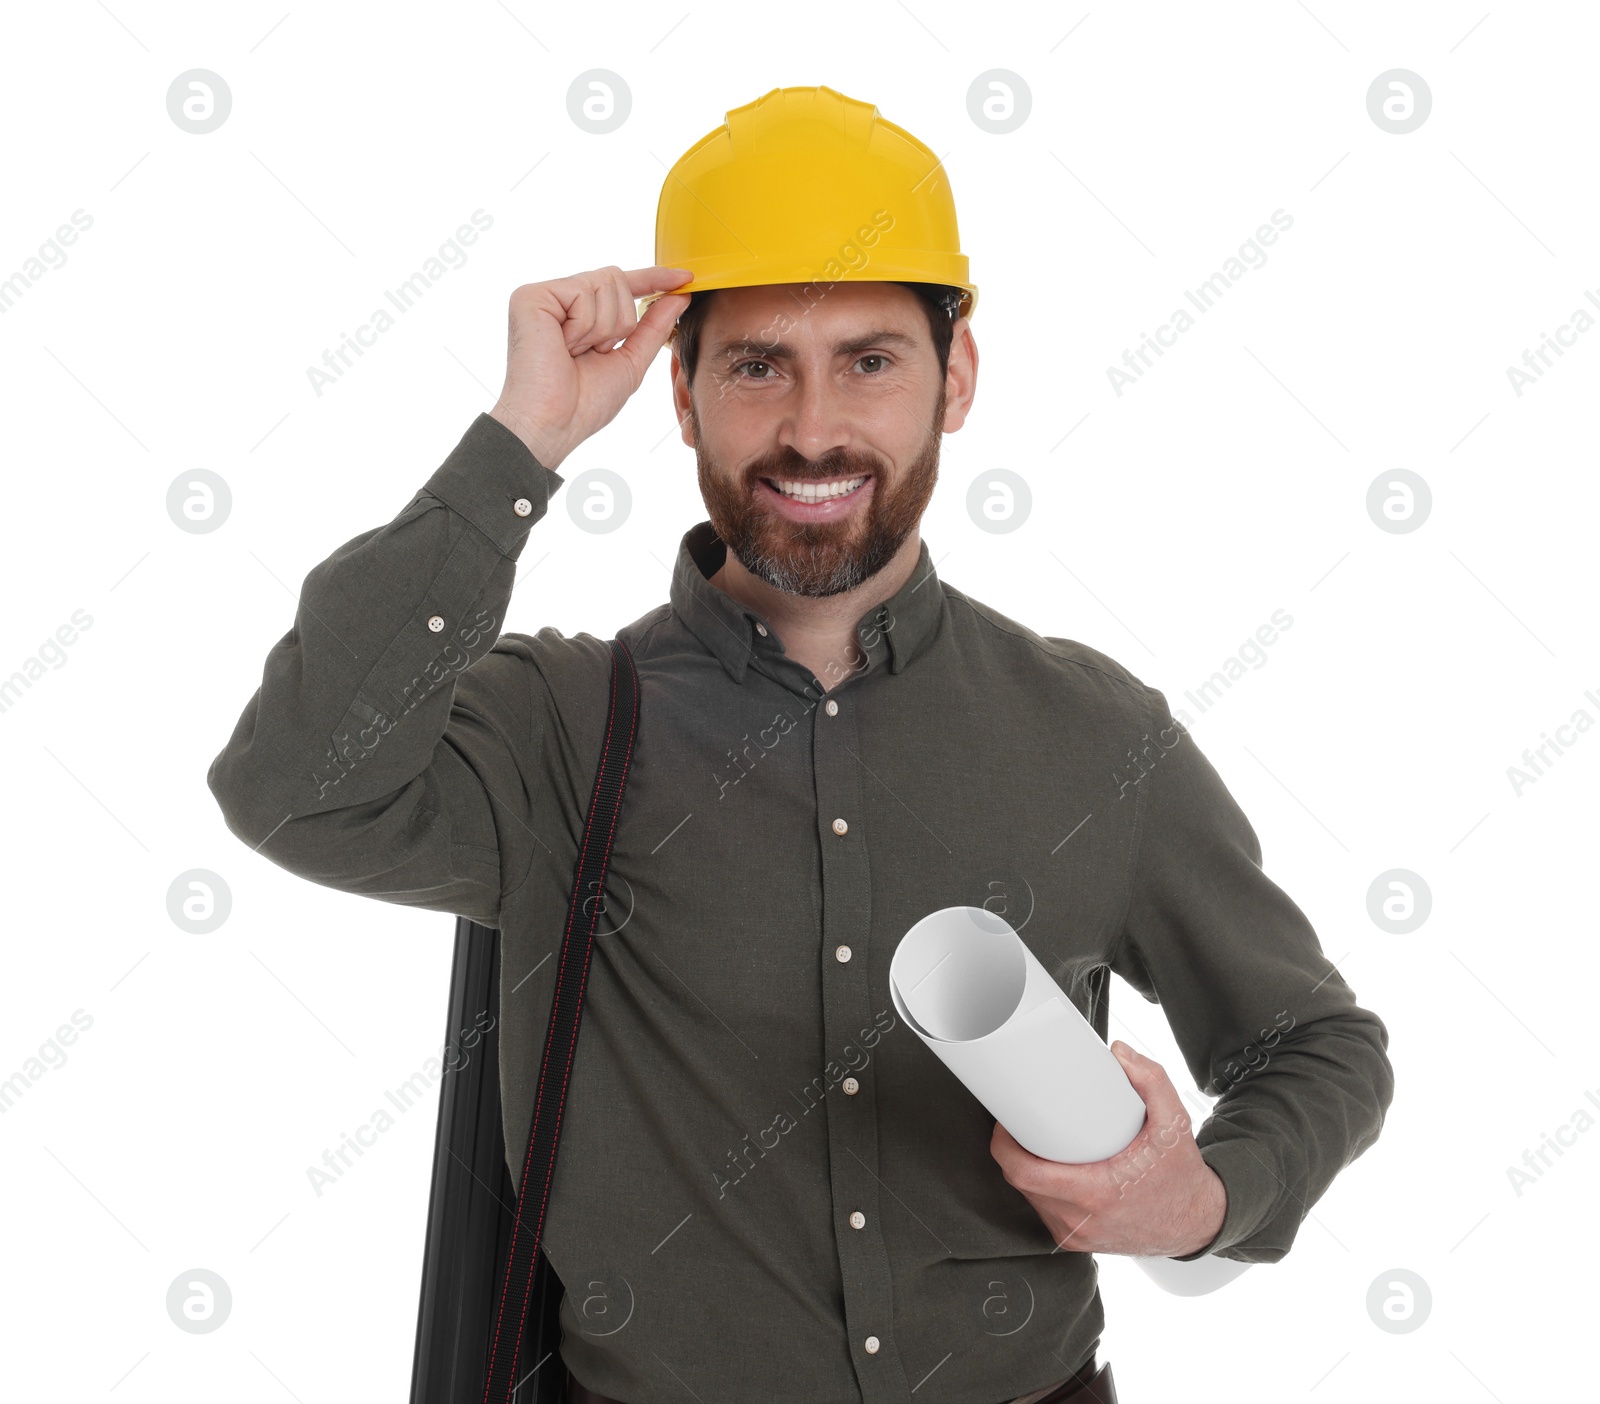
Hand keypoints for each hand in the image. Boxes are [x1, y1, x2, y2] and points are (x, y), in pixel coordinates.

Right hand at [488, 265, 692, 470]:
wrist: (553, 424)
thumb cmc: (584, 404)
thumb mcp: (630, 361)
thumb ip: (654, 326)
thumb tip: (681, 295)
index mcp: (580, 314)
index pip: (622, 284)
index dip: (654, 278)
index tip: (686, 277)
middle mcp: (560, 299)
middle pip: (617, 279)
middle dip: (621, 322)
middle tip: (595, 352)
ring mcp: (544, 296)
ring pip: (604, 283)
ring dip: (602, 329)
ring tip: (576, 353)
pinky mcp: (531, 296)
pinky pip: (583, 292)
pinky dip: (584, 327)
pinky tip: (564, 347)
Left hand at [989, 1040, 1226, 1257]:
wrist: (1197, 1223)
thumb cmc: (1181, 1177)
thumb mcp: (1174, 1124)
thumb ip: (1151, 1082)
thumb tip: (1118, 1053)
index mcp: (1097, 1193)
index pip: (1025, 1173)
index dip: (1005, 1145)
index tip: (1007, 1120)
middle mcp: (1081, 1220)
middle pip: (1020, 1183)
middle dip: (1012, 1150)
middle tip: (1018, 1121)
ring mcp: (1077, 1235)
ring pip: (1030, 1198)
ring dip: (1025, 1169)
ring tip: (1033, 1140)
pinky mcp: (1078, 1241)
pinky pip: (1044, 1210)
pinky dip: (1040, 1188)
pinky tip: (1047, 1167)